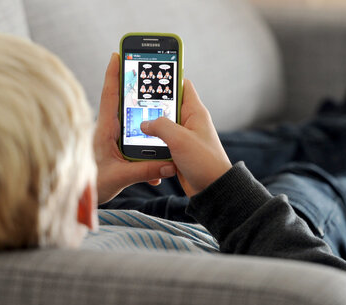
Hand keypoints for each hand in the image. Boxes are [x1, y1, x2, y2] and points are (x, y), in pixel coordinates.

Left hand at [94, 53, 175, 203]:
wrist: (81, 204)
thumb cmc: (92, 186)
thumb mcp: (119, 178)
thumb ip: (144, 171)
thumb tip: (168, 165)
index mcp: (104, 130)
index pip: (109, 96)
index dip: (113, 74)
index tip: (116, 54)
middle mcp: (108, 132)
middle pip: (122, 103)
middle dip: (134, 89)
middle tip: (146, 71)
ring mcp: (112, 141)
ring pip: (132, 124)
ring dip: (146, 123)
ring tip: (161, 119)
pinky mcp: (117, 152)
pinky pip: (136, 144)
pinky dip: (149, 151)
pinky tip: (159, 170)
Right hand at [141, 79, 231, 196]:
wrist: (212, 189)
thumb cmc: (204, 162)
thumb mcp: (180, 139)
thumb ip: (160, 126)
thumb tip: (144, 123)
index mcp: (195, 112)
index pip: (182, 85)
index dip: (167, 78)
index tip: (149, 74)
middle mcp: (189, 121)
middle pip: (167, 105)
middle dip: (151, 104)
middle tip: (132, 100)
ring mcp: (183, 136)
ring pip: (161, 124)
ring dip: (149, 126)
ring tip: (132, 122)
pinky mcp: (177, 151)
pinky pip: (161, 141)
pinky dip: (152, 142)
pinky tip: (140, 143)